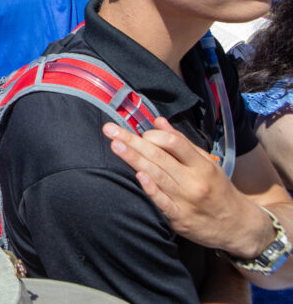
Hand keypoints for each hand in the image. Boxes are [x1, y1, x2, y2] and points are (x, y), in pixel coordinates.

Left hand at [104, 117, 272, 256]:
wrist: (239, 227)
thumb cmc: (218, 190)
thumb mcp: (207, 164)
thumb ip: (182, 143)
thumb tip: (158, 121)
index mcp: (201, 164)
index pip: (174, 142)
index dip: (153, 135)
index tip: (138, 132)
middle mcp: (194, 181)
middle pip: (159, 156)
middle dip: (132, 141)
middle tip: (110, 130)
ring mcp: (186, 200)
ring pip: (157, 176)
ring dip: (134, 159)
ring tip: (115, 146)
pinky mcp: (180, 219)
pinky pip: (163, 203)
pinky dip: (151, 189)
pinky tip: (138, 176)